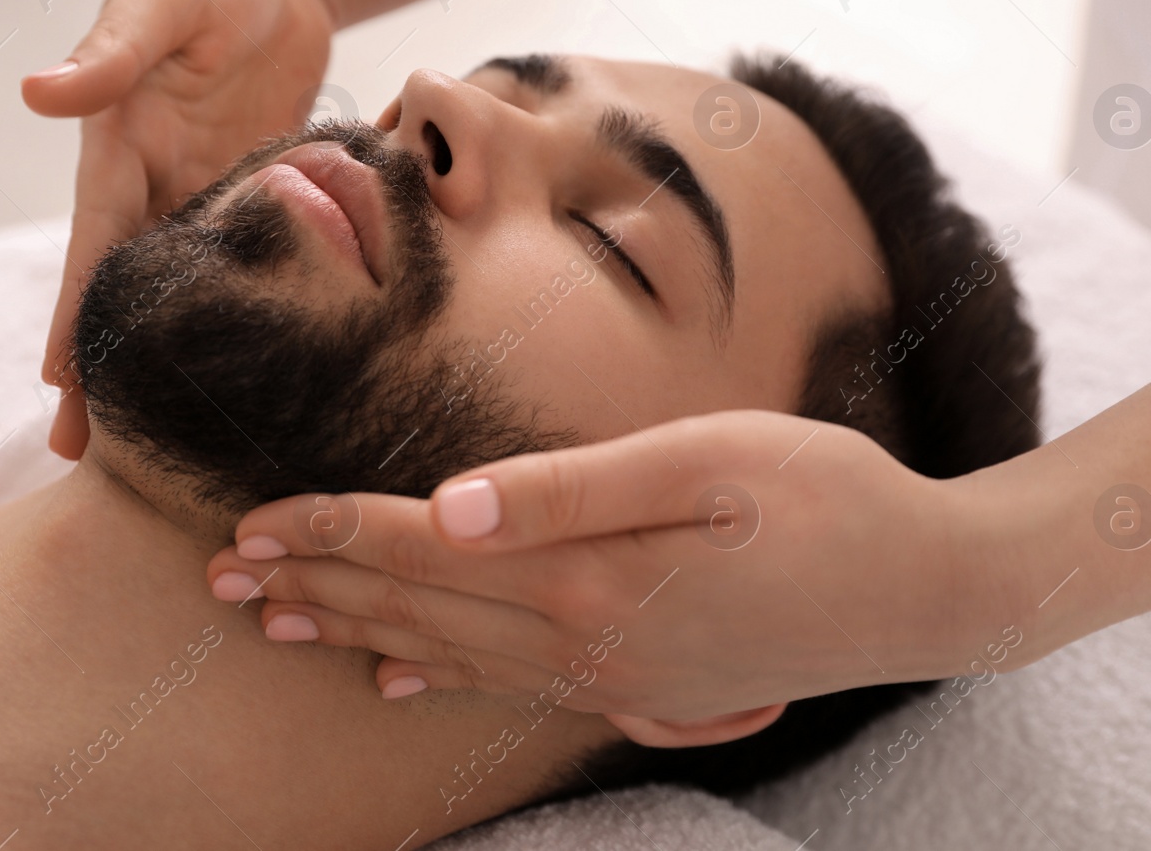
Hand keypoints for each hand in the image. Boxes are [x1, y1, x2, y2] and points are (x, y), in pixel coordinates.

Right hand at [22, 0, 334, 458]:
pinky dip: (241, 317)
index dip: (75, 316)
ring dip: (171, 359)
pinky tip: (245, 369)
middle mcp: (157, 184)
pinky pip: (251, 265)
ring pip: (186, 294)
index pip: (94, 246)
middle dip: (105, 368)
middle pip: (128, 291)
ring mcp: (208, 195)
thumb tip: (37, 93)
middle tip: (87, 454)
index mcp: (120, 148)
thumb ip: (111, 51)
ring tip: (160, 434)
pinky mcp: (262, 195)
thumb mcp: (158, 1)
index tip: (56, 387)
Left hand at [206, 411, 1027, 746]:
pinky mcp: (641, 684)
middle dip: (315, 589)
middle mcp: (585, 641)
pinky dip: (440, 678)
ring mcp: (613, 675)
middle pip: (418, 611)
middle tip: (220, 580)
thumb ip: (571, 487)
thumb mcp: (708, 464)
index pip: (424, 551)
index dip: (330, 535)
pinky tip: (399, 682)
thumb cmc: (829, 499)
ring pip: (450, 654)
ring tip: (278, 624)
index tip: (247, 525)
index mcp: (590, 576)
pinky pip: (509, 687)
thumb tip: (448, 502)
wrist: (930, 590)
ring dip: (358, 634)